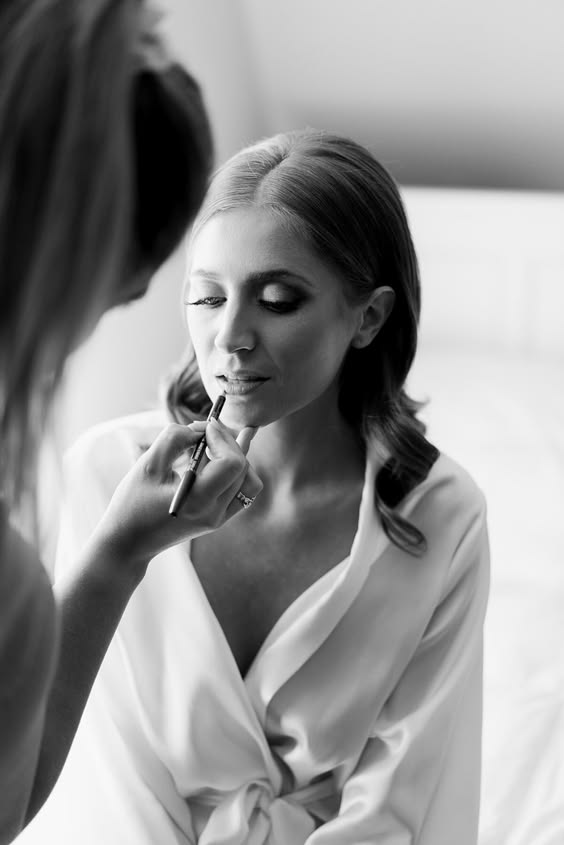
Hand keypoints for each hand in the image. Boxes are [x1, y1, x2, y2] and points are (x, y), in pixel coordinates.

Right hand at [89, 419, 261, 577]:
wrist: (129, 541)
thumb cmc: (132, 502)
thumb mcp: (148, 464)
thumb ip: (174, 439)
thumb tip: (201, 428)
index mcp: (197, 501)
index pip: (231, 463)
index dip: (221, 438)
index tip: (203, 427)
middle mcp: (214, 513)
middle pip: (242, 468)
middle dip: (227, 442)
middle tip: (205, 431)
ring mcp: (218, 519)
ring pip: (248, 480)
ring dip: (235, 457)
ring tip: (216, 443)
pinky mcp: (218, 520)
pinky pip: (242, 493)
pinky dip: (236, 473)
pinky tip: (222, 457)